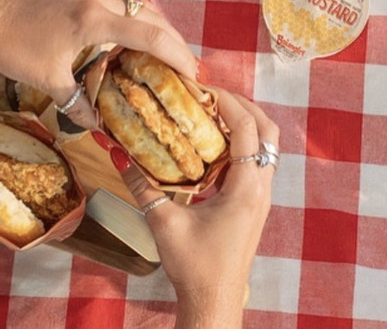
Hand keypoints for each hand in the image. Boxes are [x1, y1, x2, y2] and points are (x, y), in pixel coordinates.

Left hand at [0, 0, 197, 127]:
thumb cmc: (11, 46)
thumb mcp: (46, 80)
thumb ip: (76, 102)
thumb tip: (95, 125)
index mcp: (96, 19)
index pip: (151, 36)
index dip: (177, 55)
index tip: (194, 74)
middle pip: (151, 16)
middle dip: (173, 41)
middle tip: (187, 67)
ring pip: (135, 4)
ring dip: (154, 27)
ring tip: (165, 52)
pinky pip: (117, 1)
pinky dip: (133, 18)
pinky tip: (129, 36)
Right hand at [110, 90, 277, 328]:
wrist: (214, 299)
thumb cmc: (193, 266)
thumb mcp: (163, 223)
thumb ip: (142, 186)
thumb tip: (119, 153)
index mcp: (246, 188)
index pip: (248, 129)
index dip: (228, 101)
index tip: (202, 87)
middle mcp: (261, 188)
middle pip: (267, 130)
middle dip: (243, 106)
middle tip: (210, 95)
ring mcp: (262, 197)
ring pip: (266, 146)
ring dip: (244, 124)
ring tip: (211, 113)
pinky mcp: (255, 205)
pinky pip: (257, 163)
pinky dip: (241, 146)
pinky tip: (212, 146)